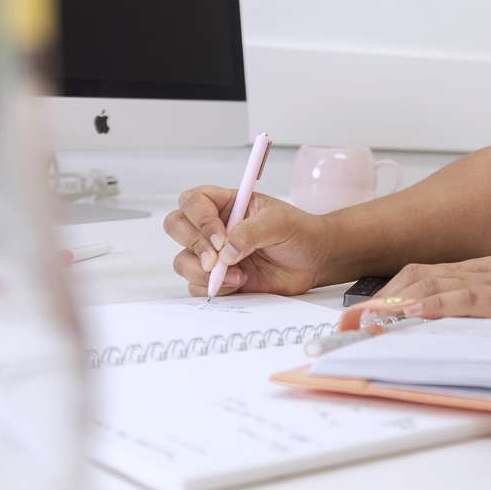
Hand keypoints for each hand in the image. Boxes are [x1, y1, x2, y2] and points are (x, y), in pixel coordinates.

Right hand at [163, 185, 327, 296]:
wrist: (314, 261)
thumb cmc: (299, 232)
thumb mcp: (280, 222)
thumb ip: (252, 232)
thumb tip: (226, 251)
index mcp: (227, 204)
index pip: (194, 201)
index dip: (200, 219)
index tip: (221, 238)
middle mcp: (214, 227)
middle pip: (177, 226)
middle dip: (193, 245)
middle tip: (215, 260)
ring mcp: (214, 254)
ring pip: (182, 260)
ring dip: (203, 271)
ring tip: (238, 274)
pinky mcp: (218, 278)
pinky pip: (195, 285)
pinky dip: (214, 288)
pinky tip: (240, 282)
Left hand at [360, 256, 490, 319]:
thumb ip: (478, 305)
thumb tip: (444, 328)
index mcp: (475, 271)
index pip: (417, 276)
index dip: (383, 293)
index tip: (355, 316)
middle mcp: (475, 272)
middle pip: (413, 279)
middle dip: (375, 302)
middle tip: (344, 326)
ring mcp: (490, 283)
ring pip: (431, 287)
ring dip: (393, 306)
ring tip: (363, 324)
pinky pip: (465, 300)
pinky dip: (437, 307)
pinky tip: (415, 315)